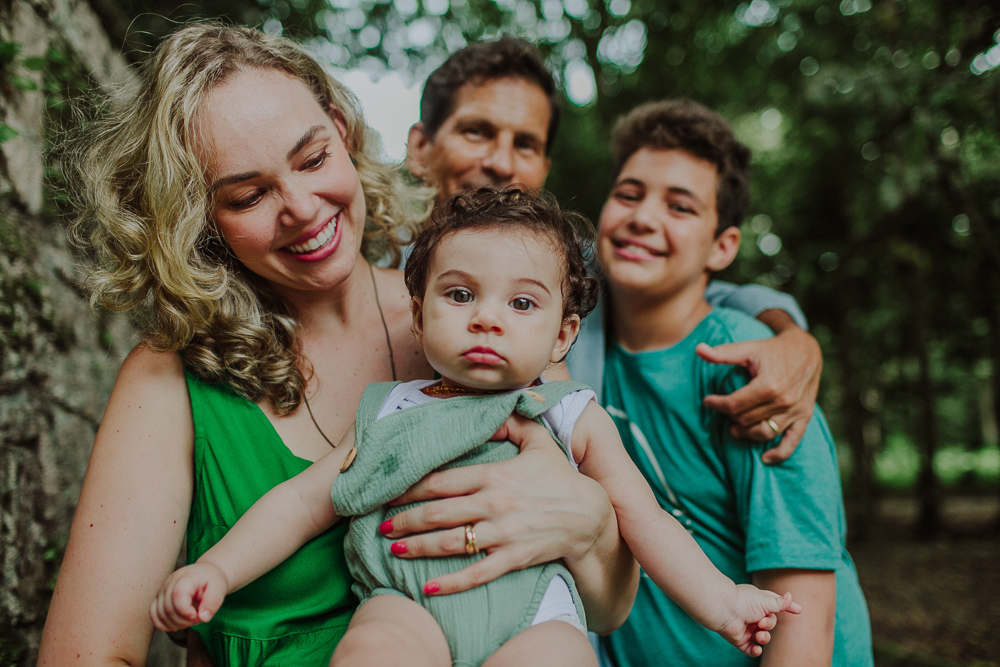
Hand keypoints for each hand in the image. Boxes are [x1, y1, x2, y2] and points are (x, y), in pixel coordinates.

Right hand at [150, 562, 228, 631]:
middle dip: (183, 621)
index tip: (198, 617)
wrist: (206, 574)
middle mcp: (170, 582)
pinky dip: (162, 624)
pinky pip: (153, 614)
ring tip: (189, 621)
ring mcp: (162, 590)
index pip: (178, 596)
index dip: (186, 612)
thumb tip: (203, 618)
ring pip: (159, 613)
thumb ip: (213, 602)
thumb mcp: (220, 588)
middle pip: (168, 608)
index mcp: (186, 577)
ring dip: (174, 624)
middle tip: (197, 619)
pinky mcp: (159, 598)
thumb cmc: (212, 580)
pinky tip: (176, 625)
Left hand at [380, 414, 610, 595]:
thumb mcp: (539, 441)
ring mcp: (504, 533)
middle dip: (405, 520)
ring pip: (451, 542)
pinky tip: (428, 586)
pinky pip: (477, 573)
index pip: (442, 481)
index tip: (389, 493)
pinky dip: (451, 582)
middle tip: (382, 525)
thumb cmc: (560, 477)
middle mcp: (495, 504)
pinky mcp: (514, 558)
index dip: (411, 488)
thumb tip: (485, 413)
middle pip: (439, 513)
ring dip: (419, 547)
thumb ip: (510, 423)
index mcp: (495, 474)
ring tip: (394, 549)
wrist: (590, 516)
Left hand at [696, 322, 821, 463]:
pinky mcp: (805, 417)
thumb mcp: (748, 349)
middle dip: (730, 417)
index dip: (716, 405)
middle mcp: (783, 401)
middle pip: (747, 420)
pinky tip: (765, 458)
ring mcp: (795, 411)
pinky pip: (792, 442)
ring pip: (764, 433)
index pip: (734, 405)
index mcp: (768, 385)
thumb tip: (698, 350)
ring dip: (746, 434)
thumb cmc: (773, 350)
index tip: (708, 401)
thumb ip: (723, 353)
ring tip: (734, 428)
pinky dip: (779, 453)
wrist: (807, 350)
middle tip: (722, 410)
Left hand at [718, 585, 800, 656]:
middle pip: (771, 623)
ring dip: (764, 638)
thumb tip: (790, 596)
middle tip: (761, 622)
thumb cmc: (744, 602)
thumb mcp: (765, 601)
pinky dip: (755, 650)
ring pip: (763, 637)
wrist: (724, 610)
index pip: (776, 604)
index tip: (798, 610)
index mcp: (759, 602)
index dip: (787, 607)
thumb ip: (779, 603)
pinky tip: (757, 649)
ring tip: (758, 634)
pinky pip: (751, 649)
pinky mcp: (740, 639)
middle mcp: (753, 614)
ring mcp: (746, 627)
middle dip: (769, 624)